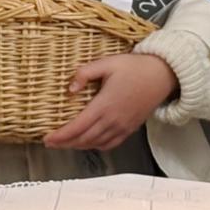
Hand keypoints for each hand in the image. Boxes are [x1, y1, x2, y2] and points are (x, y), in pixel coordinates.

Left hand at [42, 54, 178, 152]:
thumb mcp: (108, 63)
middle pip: (83, 139)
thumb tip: (70, 88)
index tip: (47, 138)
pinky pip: (110, 144)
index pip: (77, 127)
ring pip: (95, 144)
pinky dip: (96, 146)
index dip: (60, 136)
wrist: (162, 75)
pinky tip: (89, 142)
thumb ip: (85, 73)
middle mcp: (113, 120)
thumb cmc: (135, 67)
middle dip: (65, 143)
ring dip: (78, 145)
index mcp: (105, 105)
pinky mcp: (130, 129)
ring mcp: (122, 127)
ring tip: (66, 142)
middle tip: (51, 142)